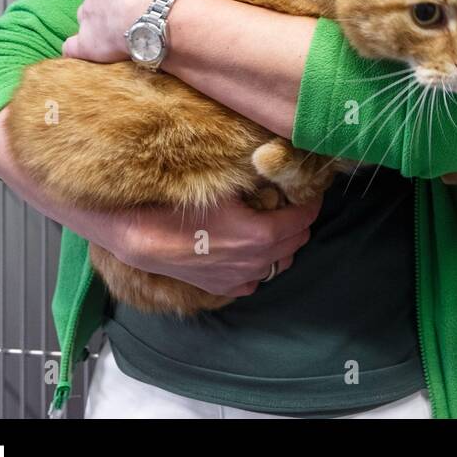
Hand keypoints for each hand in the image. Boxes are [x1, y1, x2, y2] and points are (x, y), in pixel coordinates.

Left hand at [63, 0, 194, 61]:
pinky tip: (90, 52)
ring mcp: (89, 17)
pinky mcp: (88, 43)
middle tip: (141, 16)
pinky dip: (78, 49)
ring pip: (89, 19)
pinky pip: (74, 47)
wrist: (160, 14)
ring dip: (100, 25)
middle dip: (117, 5)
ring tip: (122, 35)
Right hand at [110, 197, 321, 297]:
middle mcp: (259, 260)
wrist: (146, 240)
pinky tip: (247, 251)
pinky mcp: (228, 289)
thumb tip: (277, 167)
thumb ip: (257, 181)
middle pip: (298, 240)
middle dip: (298, 222)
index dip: (310, 203)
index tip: (308, 193)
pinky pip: (256, 278)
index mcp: (264, 233)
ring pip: (280, 262)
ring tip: (271, 228)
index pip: (305, 217)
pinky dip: (259, 265)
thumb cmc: (184, 208)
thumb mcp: (225, 187)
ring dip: (281, 245)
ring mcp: (244, 277)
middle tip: (290, 207)